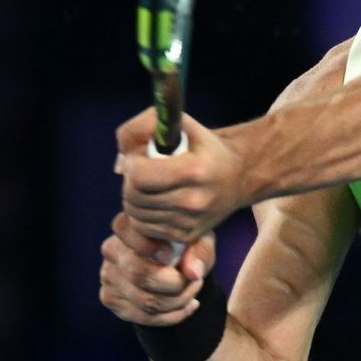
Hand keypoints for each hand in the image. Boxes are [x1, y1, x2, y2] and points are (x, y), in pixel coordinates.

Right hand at [98, 212, 216, 325]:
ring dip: (179, 301)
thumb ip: (198, 252)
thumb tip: (192, 273)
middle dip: (176, 284)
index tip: (174, 256)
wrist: (174, 264)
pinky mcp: (110, 298)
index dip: (151, 246)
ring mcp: (108, 276)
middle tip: (196, 280)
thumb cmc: (185, 246)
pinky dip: (173, 315)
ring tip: (194, 290)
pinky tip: (190, 304)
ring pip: (145, 301)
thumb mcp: (198, 241)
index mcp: (128, 226)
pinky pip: (143, 316)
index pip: (126, 232)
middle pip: (139, 274)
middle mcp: (112, 249)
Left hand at [115, 108, 250, 245]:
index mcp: (194, 170)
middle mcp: (194, 200)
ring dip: (133, 198)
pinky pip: (144, 228)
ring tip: (150, 185)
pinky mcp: (186, 236)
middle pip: (134, 197)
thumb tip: (121, 162)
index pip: (141, 176)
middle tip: (141, 172)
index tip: (138, 158)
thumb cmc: (202, 146)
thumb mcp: (180, 124)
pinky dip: (142, 214)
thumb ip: (144, 126)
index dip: (132, 165)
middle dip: (130, 182)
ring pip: (135, 215)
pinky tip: (155, 201)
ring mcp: (190, 222)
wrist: (238, 175)